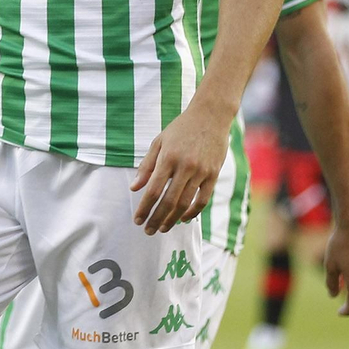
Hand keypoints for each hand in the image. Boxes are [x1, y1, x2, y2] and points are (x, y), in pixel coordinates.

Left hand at [129, 99, 228, 232]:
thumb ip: (146, 166)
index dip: (144, 207)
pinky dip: (192, 212)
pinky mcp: (213, 175)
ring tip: (163, 228)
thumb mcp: (159, 142)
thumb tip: (134, 188)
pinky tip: (183, 219)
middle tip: (148, 231)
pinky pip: (202, 200)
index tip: (137, 219)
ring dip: (172, 219)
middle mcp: (185, 166)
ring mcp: (201, 172)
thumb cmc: (180, 129)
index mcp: (168, 158)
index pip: (154, 189)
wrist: (210, 117)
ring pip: (185, 203)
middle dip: (156, 218)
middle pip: (168, 201)